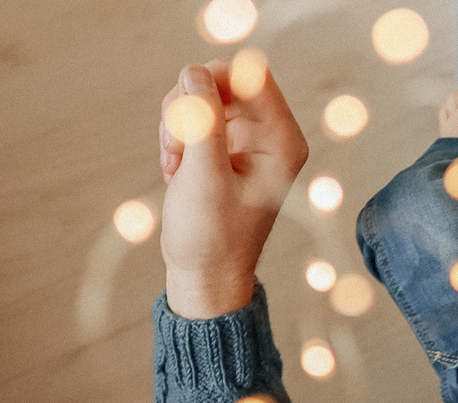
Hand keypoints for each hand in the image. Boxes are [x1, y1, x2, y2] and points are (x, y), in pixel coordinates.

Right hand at [157, 60, 308, 318]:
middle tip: (176, 142)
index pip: (250, 75)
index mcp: (282, 142)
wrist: (204, 276)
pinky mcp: (225, 147)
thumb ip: (201, 121)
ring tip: (175, 163)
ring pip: (202, 96)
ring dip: (177, 123)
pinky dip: (176, 137)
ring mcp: (246, 139)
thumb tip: (195, 71)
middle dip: (189, 105)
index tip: (187, 108)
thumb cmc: (211, 238)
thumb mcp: (203, 177)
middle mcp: (270, 135)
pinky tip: (175, 170)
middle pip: (222, 80)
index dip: (211, 80)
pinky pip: (194, 117)